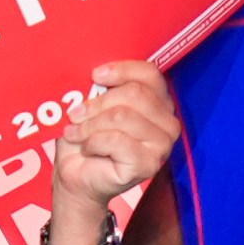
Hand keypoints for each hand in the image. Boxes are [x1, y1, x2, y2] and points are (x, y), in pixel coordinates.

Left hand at [51, 61, 179, 241]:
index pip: (150, 74)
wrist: (76, 174)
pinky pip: (116, 140)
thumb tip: (97, 75)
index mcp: (158, 103)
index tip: (95, 76)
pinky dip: (93, 142)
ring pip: (123, 116)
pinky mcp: (149, 164)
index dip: (121, 70)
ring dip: (90, 124)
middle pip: (135, 94)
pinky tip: (88, 149)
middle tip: (77, 114)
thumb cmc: (86, 137)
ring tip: (77, 133)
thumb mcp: (93, 104)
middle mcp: (167, 123)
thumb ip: (103, 88)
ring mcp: (162, 146)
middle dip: (98, 103)